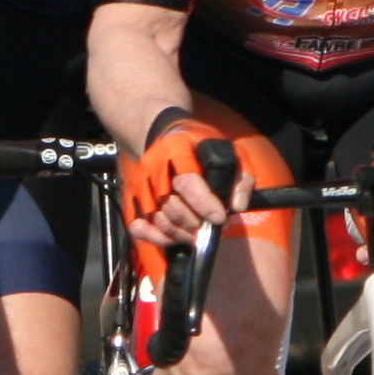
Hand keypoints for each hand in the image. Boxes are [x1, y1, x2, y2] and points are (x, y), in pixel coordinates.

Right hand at [126, 118, 240, 249]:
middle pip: (172, 206)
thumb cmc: (199, 147)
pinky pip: (138, 227)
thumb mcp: (228, 152)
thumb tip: (238, 206)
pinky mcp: (133, 200)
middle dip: (196, 223)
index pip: (188, 182)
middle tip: (211, 225)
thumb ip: (240, 177)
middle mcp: (154, 168)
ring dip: (182, 233)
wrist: (164, 137)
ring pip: (160, 220)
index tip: (219, 218)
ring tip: (198, 232)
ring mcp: (141, 185)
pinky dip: (156, 237)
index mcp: (176, 151)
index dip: (204, 204)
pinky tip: (174, 238)